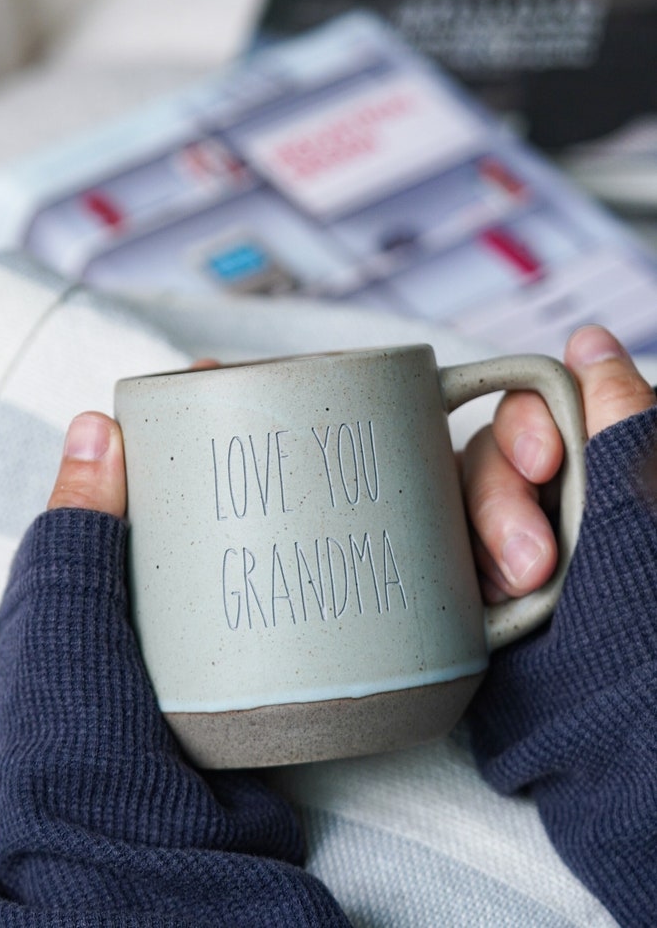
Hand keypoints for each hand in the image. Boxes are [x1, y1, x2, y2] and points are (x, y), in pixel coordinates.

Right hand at [463, 324, 655, 602]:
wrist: (641, 732)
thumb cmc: (655, 610)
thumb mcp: (650, 498)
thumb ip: (622, 414)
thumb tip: (589, 341)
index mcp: (601, 467)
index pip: (536, 408)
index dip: (529, 422)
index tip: (547, 459)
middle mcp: (556, 500)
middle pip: (488, 451)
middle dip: (502, 498)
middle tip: (536, 562)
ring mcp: (514, 548)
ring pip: (457, 501)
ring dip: (483, 537)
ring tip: (519, 592)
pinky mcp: (479, 594)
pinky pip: (438, 553)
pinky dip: (452, 570)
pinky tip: (485, 602)